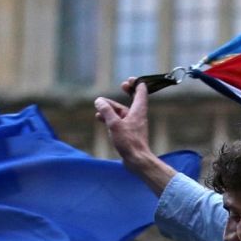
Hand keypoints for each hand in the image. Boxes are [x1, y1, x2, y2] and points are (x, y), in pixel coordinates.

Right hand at [94, 80, 176, 194]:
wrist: (137, 160)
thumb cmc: (129, 142)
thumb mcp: (114, 124)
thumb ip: (106, 111)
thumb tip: (99, 101)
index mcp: (138, 110)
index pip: (141, 91)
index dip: (136, 83)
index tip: (129, 80)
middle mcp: (138, 115)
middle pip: (133, 99)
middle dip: (127, 92)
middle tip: (122, 85)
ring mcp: (133, 124)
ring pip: (123, 111)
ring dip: (112, 107)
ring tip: (99, 106)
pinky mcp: (129, 133)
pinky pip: (119, 121)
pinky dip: (111, 118)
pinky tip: (100, 118)